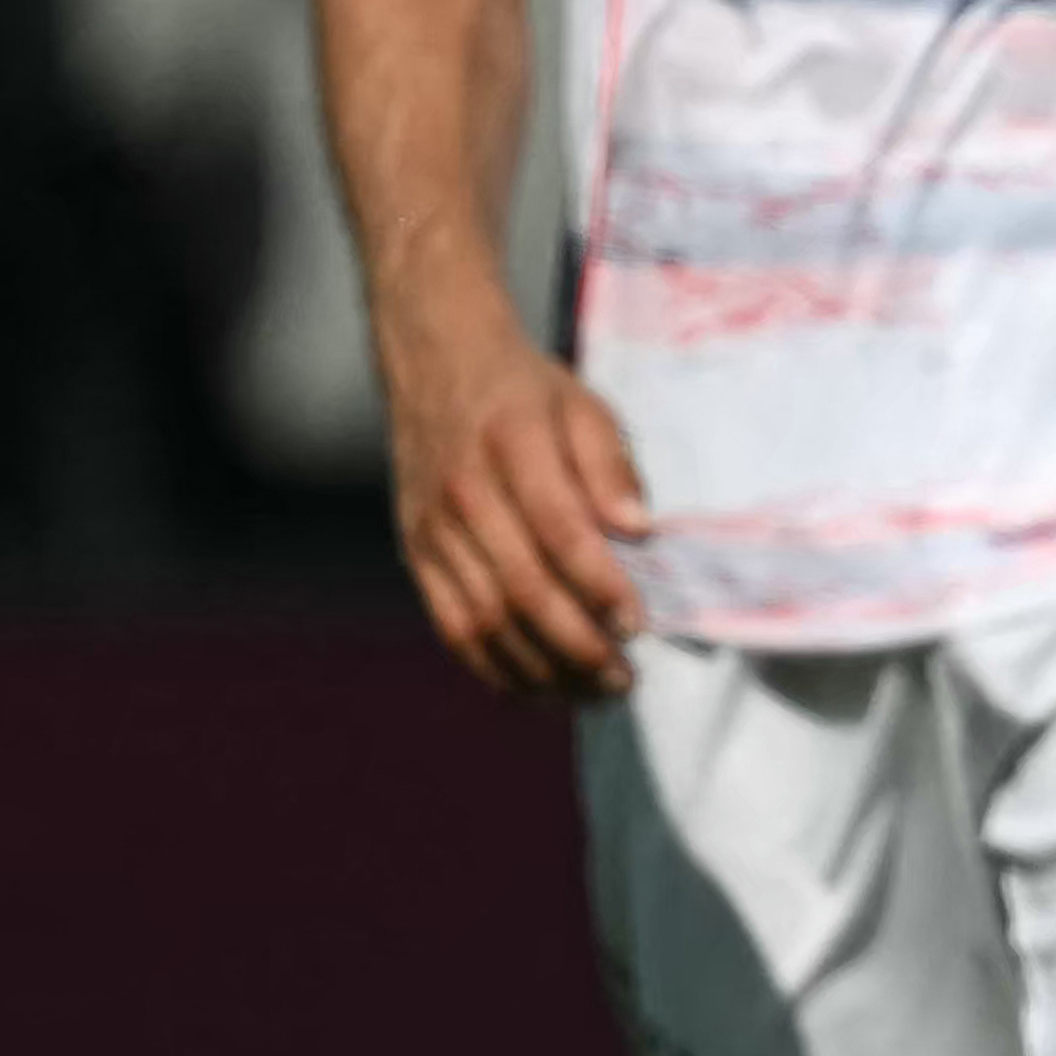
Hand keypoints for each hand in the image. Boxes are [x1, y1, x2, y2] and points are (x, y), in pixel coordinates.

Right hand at [379, 307, 649, 700]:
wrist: (436, 365)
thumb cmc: (524, 392)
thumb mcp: (582, 406)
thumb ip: (612, 466)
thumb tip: (639, 531)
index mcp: (511, 443)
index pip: (559, 529)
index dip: (600, 585)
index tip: (638, 624)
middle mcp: (464, 492)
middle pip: (521, 587)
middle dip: (577, 644)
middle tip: (623, 678)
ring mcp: (433, 528)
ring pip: (484, 618)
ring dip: (541, 667)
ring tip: (592, 690)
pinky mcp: (416, 553)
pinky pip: (452, 626)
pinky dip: (494, 667)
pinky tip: (538, 686)